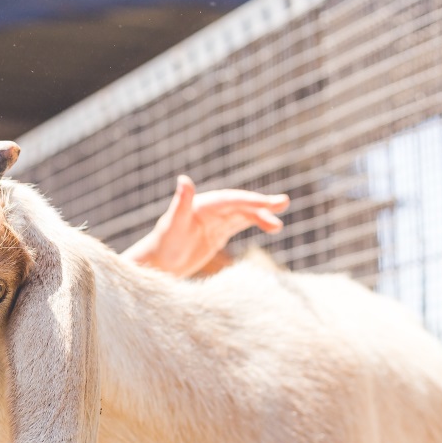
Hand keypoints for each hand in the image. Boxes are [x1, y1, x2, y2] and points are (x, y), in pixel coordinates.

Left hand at [124, 176, 289, 277]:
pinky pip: (240, 224)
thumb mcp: (172, 225)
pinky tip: (271, 225)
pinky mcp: (218, 233)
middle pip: (240, 205)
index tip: (269, 203)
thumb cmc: (162, 245)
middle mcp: (211, 210)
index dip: (250, 200)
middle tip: (284, 203)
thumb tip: (183, 179)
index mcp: (202, 204)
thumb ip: (180, 203)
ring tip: (279, 224)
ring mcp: (216, 221)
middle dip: (261, 205)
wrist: (157, 263)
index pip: (231, 200)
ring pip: (243, 214)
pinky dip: (255, 222)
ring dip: (262, 216)